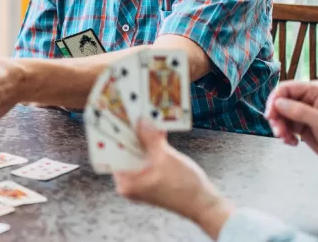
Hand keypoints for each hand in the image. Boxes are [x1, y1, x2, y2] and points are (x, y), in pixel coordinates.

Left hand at [113, 121, 234, 239]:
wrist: (205, 204)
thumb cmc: (185, 188)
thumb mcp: (165, 158)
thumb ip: (150, 138)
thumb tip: (140, 121)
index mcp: (125, 183)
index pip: (113, 154)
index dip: (114, 135)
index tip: (115, 117)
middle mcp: (129, 183)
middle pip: (125, 152)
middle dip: (131, 133)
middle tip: (130, 113)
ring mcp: (140, 180)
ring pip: (138, 153)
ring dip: (143, 137)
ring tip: (143, 117)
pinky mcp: (151, 176)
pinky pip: (147, 157)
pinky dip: (152, 145)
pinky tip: (156, 129)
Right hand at [265, 80, 317, 161]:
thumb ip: (300, 111)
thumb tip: (278, 103)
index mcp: (313, 91)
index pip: (285, 88)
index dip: (274, 100)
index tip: (270, 116)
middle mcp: (305, 98)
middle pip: (279, 102)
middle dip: (276, 118)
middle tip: (278, 132)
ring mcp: (300, 110)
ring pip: (279, 115)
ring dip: (279, 128)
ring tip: (286, 139)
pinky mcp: (298, 123)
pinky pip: (283, 125)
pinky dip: (284, 134)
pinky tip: (292, 141)